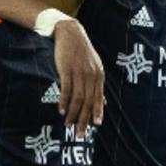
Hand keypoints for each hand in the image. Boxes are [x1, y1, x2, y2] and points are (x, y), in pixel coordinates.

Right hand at [53, 20, 104, 136]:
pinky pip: (66, 89)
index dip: (97, 112)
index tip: (96, 126)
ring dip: (73, 114)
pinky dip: (64, 101)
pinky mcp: (67, 69)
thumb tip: (104, 102)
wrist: (70, 32)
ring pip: (78, 98)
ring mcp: (79, 72)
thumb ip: (97, 84)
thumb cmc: (81, 52)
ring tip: (68, 125)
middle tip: (80, 133)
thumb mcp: (94, 67)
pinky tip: (61, 111)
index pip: (98, 98)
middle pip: (89, 102)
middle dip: (84, 119)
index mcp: (99, 75)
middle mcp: (91, 75)